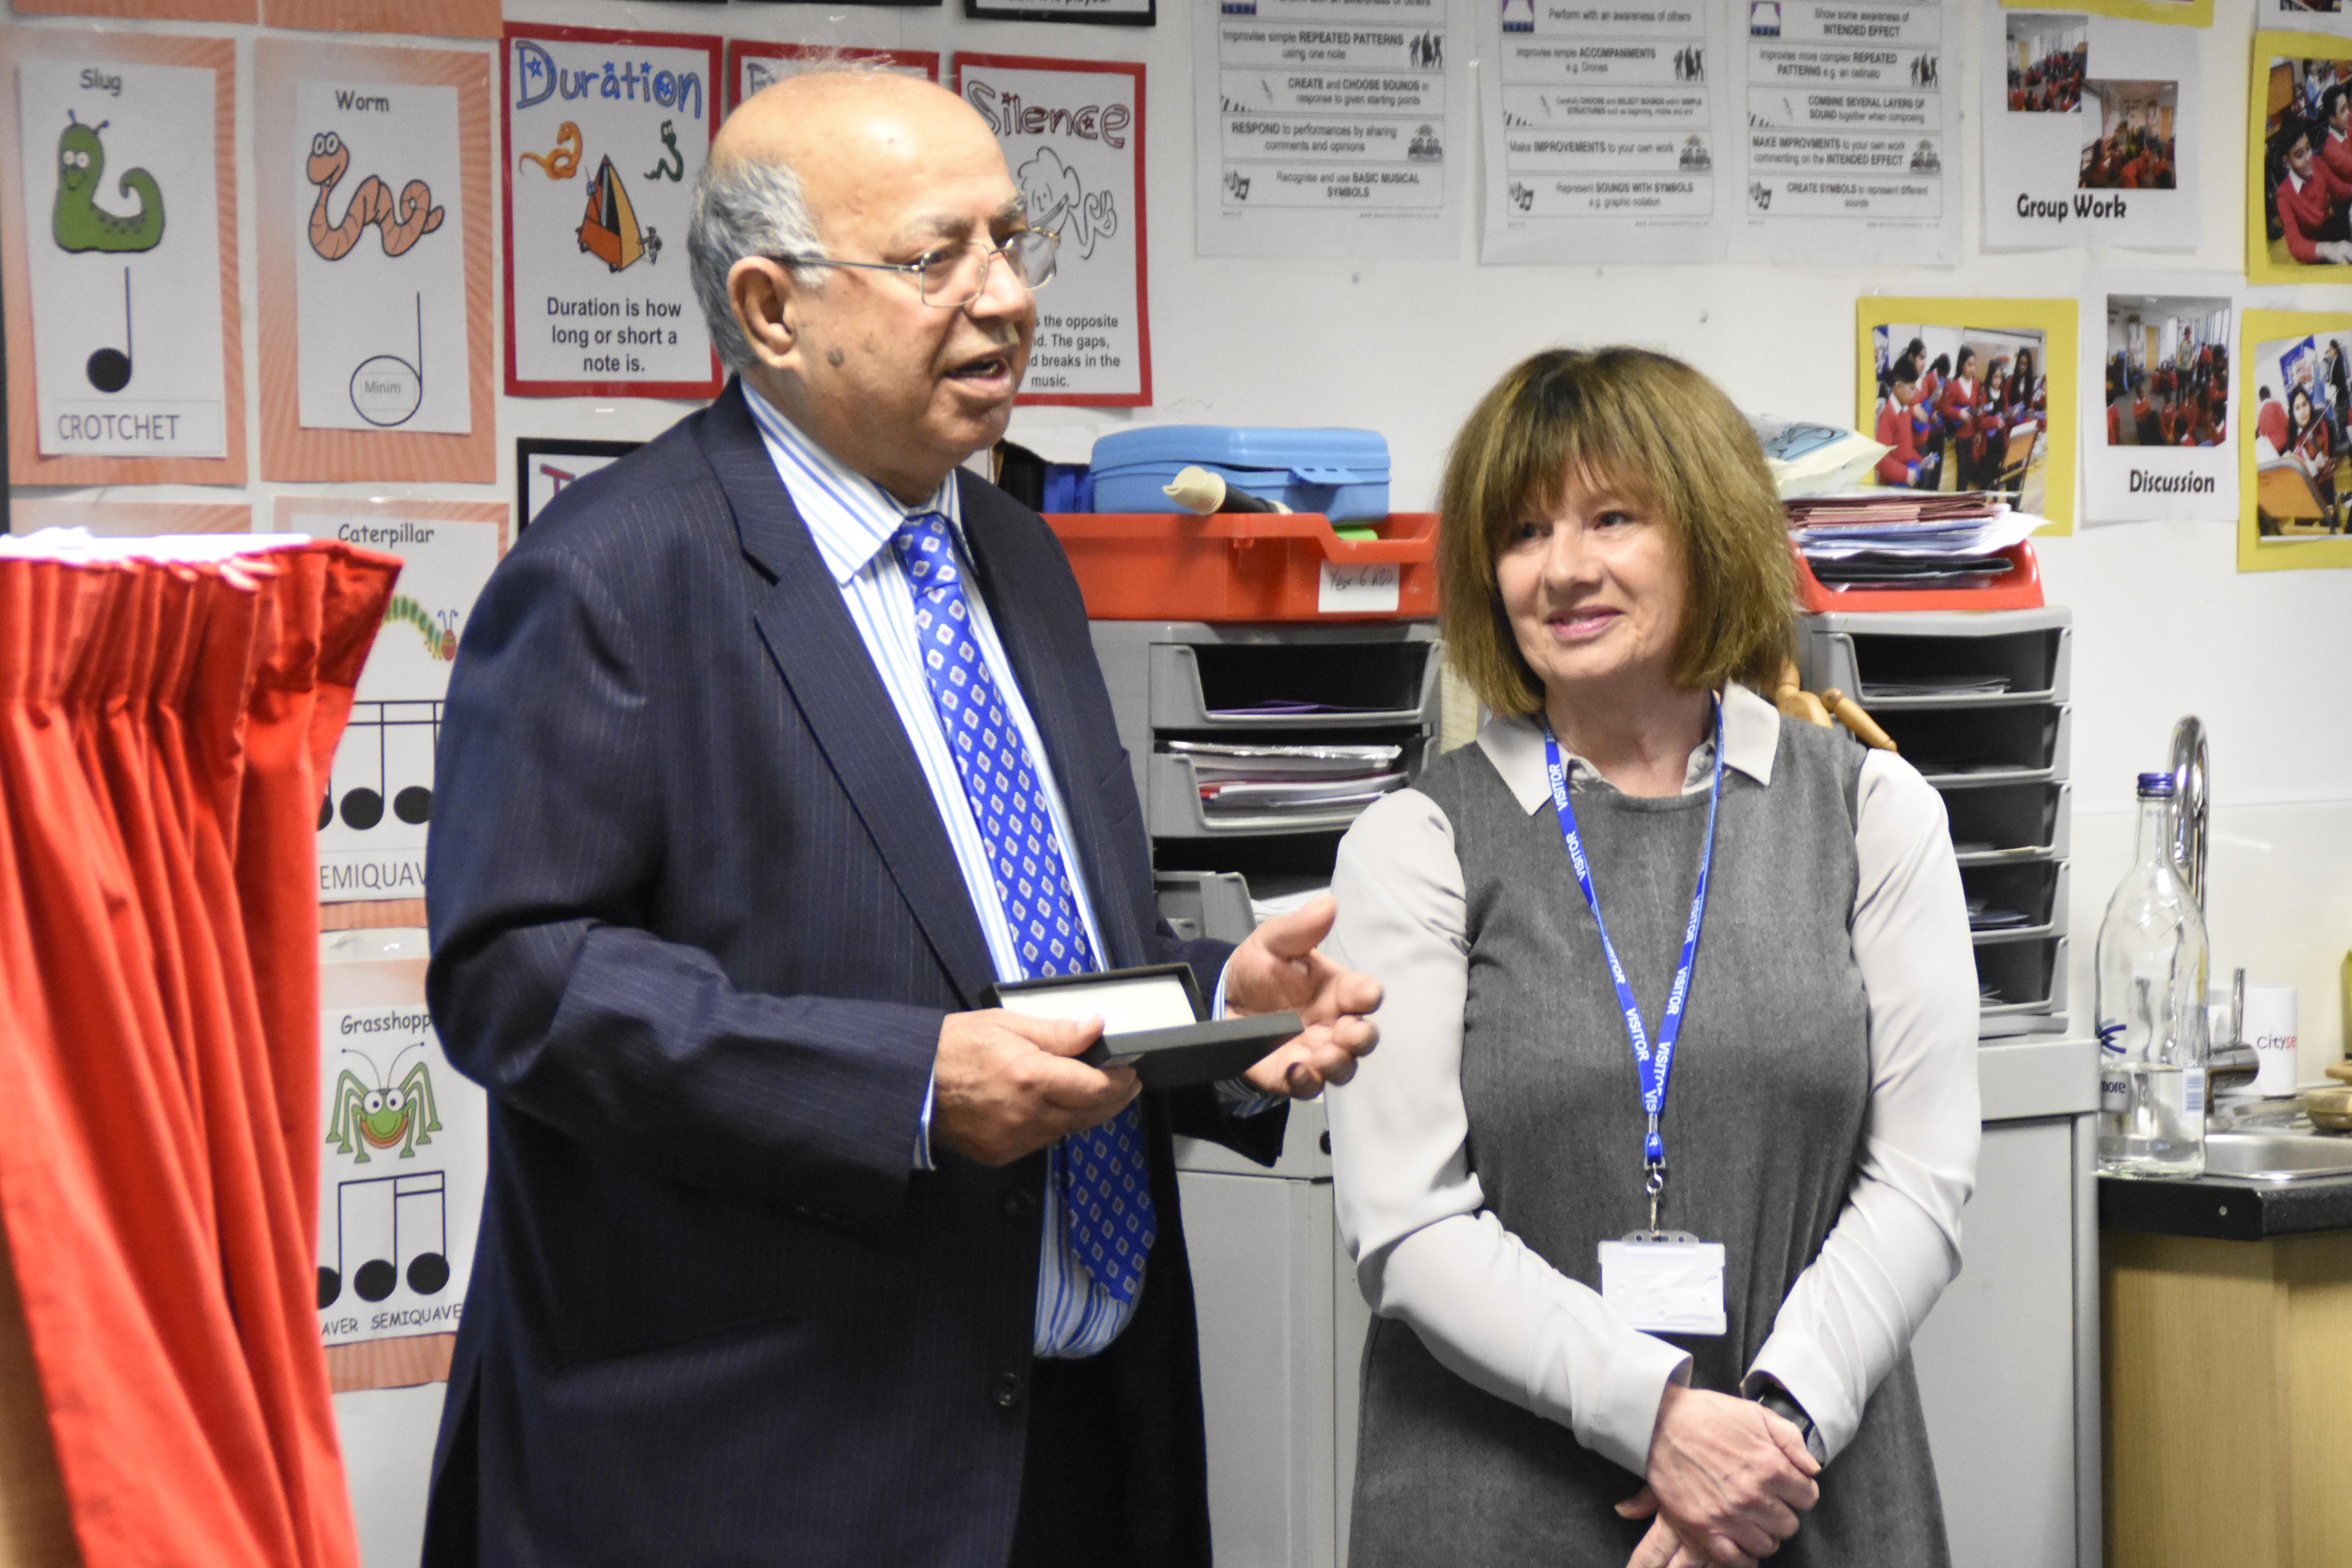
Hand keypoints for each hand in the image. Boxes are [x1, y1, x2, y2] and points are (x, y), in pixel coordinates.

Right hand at [931, 1009, 1136, 1165]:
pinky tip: (1053, 1107)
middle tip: (1124, 1082)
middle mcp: (1027, 1115)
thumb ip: (1057, 1032)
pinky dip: (1055, 1125)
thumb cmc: (954, 1048)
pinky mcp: (1002, 1154)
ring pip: (1069, 1130)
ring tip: (1090, 1090)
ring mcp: (1015, 1140)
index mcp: (1031, 1078)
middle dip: (1112, 1098)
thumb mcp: (1006, 1024)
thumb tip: (1095, 1027)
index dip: (1119, 1080)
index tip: (1129, 1070)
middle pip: (1090, 1114)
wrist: (911, 1084)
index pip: (1096, 1088)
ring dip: (1085, 1112)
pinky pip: (1043, 1141)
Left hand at [1220, 894, 1381, 1098]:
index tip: (1366, 994)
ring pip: (1342, 1066)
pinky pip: (1308, 1086)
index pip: (1364, 994)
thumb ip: (1301, 928)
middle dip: (1361, 1037)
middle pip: (1362, 1036)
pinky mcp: (1290, 1074)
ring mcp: (1314, 1051)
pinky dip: (1307, 1082)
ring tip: (1324, 1055)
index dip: (1369, 995)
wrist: (1221, 998)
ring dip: (1339, 1063)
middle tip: (1347, 1032)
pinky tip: (1296, 1069)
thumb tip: (1327, 903)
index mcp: (1336, 989)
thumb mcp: (1273, 942)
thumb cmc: (1258, 969)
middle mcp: (1331, 1023)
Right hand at [1629, 1384, 1819, 1566]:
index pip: (1808, 1497)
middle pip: (1789, 1525)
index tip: (1787, 1487)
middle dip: (1782, 1512)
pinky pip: (1736, 1559)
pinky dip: (1743, 1556)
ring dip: (1764, 1533)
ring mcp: (1728, 1515)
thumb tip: (1811, 1468)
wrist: (1660, 1422)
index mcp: (1770, 1466)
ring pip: (1767, 1545)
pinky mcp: (1703, 1528)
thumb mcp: (1757, 1413)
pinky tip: (1741, 1541)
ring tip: (1752, 1518)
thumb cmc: (1708, 1415)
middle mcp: (1753, 1495)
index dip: (1799, 1491)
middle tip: (1767, 1501)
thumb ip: (1791, 1440)